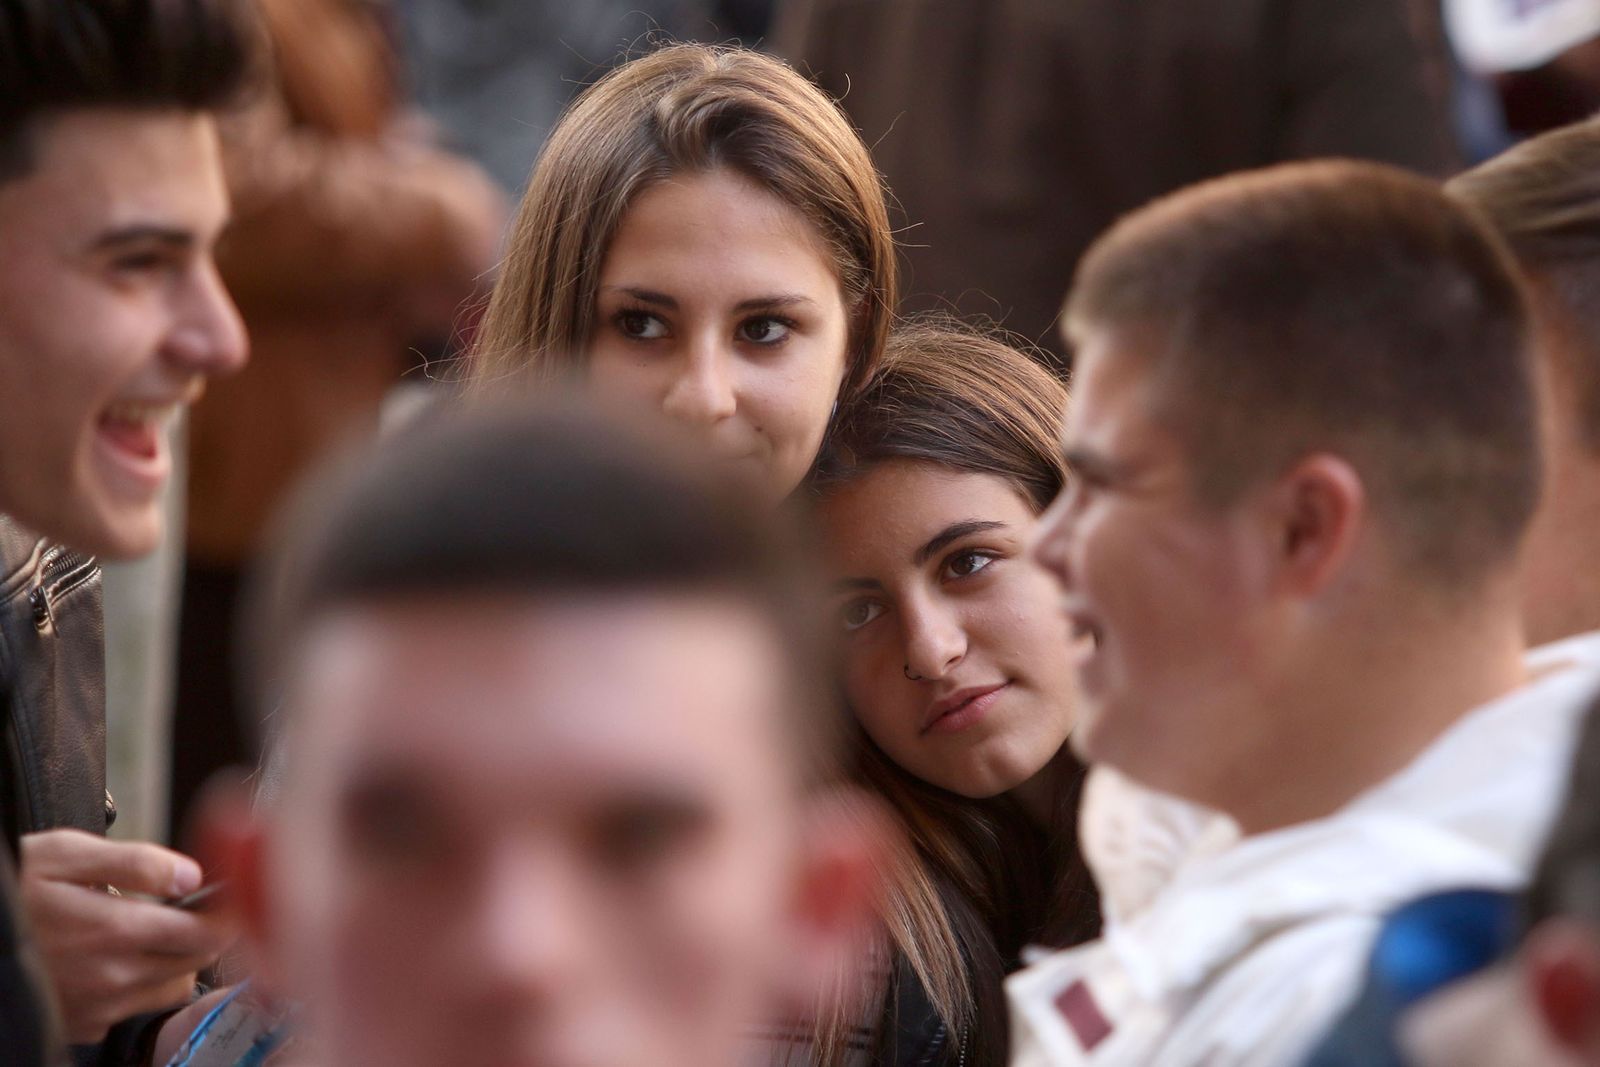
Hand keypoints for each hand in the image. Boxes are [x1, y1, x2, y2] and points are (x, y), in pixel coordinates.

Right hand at [20, 829, 234, 1043]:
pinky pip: (135, 1008)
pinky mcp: (82, 1025)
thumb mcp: (67, 854)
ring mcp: (97, 1007)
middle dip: (202, 932)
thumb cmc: (12, 887)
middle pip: (196, 960)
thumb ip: (138, 862)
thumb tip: (191, 875)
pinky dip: (138, 985)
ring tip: (147, 932)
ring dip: (174, 961)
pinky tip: (115, 959)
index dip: (225, 912)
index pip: (207, 932)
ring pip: (172, 987)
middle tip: (188, 908)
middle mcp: (110, 977)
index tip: (225, 896)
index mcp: (114, 929)